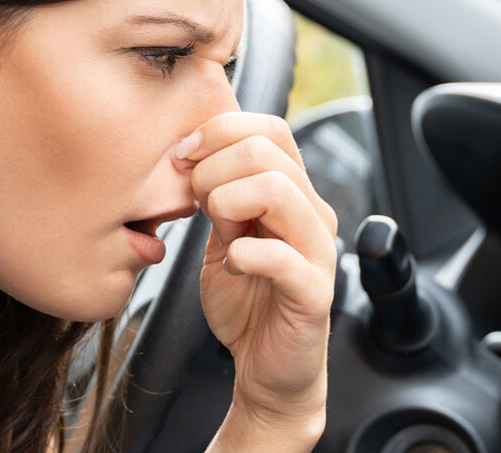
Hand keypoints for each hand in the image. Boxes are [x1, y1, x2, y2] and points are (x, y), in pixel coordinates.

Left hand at [176, 112, 336, 450]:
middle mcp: (312, 215)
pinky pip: (282, 257)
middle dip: (214, 168)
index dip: (222, 130)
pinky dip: (244, 254)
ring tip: (218, 232)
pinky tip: (234, 266)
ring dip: (228, 201)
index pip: (270, 130)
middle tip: (194, 201)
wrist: (265, 369)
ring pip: (279, 189)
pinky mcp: (314, 293)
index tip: (183, 156)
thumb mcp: (223, 239)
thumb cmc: (247, 304)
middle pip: (268, 150)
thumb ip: (217, 199)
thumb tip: (191, 157)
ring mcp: (317, 252)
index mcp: (292, 194)